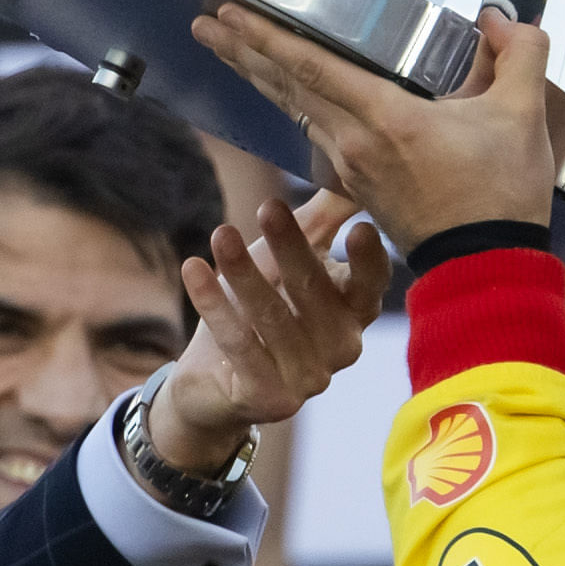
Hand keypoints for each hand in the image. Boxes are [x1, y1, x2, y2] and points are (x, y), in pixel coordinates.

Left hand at [149, 184, 400, 468]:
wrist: (213, 381)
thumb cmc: (260, 306)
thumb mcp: (291, 257)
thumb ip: (325, 218)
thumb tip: (350, 166)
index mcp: (355, 313)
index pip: (370, 284)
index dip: (368, 259)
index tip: (360, 227)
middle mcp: (342, 348)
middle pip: (318, 295)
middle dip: (291, 248)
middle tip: (267, 206)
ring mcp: (309, 379)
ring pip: (275, 320)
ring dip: (245, 274)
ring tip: (220, 233)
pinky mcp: (270, 399)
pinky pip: (239, 344)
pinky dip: (214, 304)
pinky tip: (194, 269)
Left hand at [199, 5, 564, 247]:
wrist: (487, 268)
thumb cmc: (500, 196)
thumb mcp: (521, 115)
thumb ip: (518, 54)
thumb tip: (499, 19)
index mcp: (385, 119)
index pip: (311, 67)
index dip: (267, 36)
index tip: (227, 12)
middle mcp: (356, 143)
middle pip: (287, 87)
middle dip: (242, 52)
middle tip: (203, 24)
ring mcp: (353, 169)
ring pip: (297, 112)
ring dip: (261, 78)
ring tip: (230, 51)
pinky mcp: (362, 188)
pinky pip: (318, 137)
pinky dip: (295, 107)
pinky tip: (291, 98)